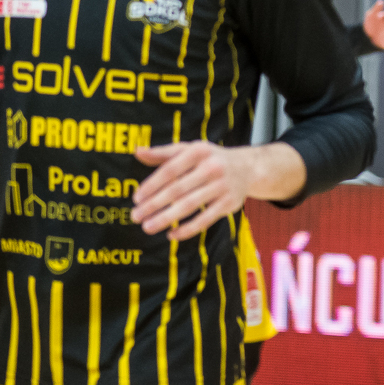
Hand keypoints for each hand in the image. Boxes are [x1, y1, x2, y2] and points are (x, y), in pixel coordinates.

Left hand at [132, 141, 306, 240]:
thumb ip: (163, 153)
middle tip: (136, 216)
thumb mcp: (190, 150)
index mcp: (199, 151)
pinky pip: (204, 220)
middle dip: (154, 204)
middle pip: (178, 189)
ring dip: (166, 218)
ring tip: (148, 227)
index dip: (152, 185)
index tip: (136, 198)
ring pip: (189, 205)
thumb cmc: (210, 159)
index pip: (170, 169)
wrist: (247, 168)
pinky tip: (171, 235)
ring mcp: (222, 186)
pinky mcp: (228, 204)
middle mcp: (212, 167)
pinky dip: (187, 229)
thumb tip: (138, 152)